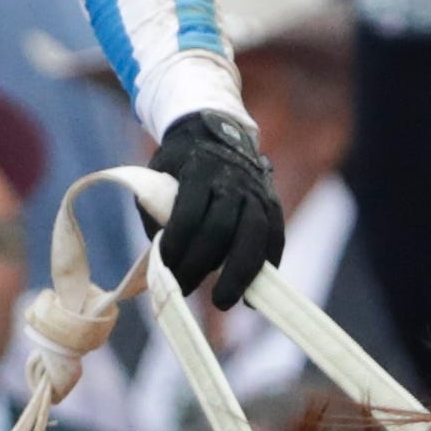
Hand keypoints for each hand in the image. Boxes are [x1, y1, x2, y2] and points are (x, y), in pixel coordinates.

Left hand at [151, 110, 283, 308]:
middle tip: (183, 290)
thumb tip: (161, 261)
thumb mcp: (156, 177)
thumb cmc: (177, 164)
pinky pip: (275, 237)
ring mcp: (255, 191)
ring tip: (223, 301)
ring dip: (238, 273)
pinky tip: (252, 294)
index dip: (177, 244)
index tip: (165, 268)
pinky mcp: (272, 203)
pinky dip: (266, 268)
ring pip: (254, 235)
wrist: (213, 129)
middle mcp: (231, 179)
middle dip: (200, 265)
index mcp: (198, 169)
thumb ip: (156, 214)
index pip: (188, 213)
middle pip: (221, 229)